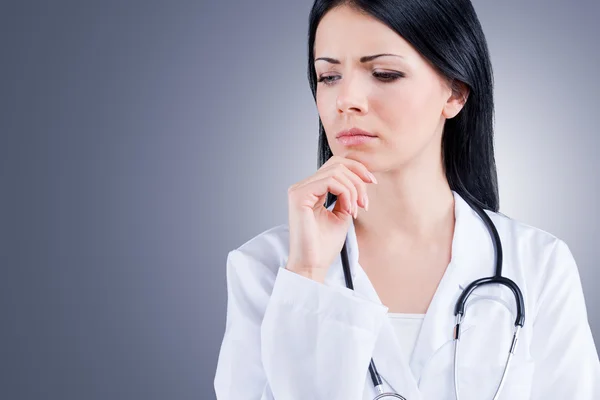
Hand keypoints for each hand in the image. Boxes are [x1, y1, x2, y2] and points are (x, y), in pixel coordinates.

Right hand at [285, 155, 376, 281]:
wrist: (313, 265)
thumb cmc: (324, 245)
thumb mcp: (342, 213)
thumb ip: (347, 194)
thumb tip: (359, 178)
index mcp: (311, 189)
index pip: (335, 165)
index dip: (357, 169)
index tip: (372, 182)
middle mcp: (302, 186)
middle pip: (337, 164)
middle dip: (358, 179)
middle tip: (365, 202)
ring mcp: (299, 190)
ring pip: (336, 172)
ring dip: (354, 189)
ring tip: (357, 209)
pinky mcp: (299, 196)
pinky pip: (330, 181)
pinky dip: (346, 193)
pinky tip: (349, 210)